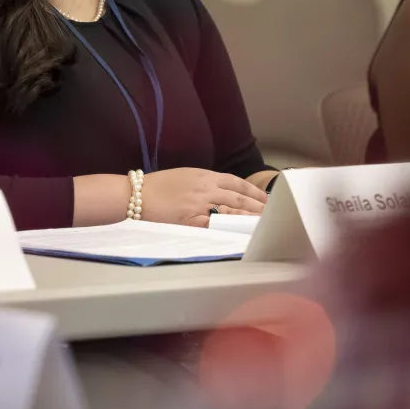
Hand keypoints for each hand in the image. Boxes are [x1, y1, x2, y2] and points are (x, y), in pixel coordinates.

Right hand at [140, 168, 267, 227]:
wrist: (135, 195)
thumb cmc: (156, 186)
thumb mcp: (183, 176)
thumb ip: (204, 182)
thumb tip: (221, 190)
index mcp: (203, 175)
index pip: (236, 182)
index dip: (254, 191)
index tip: (266, 198)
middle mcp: (206, 189)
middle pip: (239, 198)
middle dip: (258, 206)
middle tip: (274, 214)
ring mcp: (200, 205)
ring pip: (232, 212)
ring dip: (250, 218)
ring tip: (265, 224)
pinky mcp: (192, 221)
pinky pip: (217, 226)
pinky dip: (231, 229)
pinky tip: (242, 233)